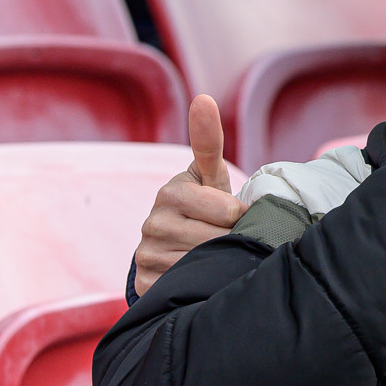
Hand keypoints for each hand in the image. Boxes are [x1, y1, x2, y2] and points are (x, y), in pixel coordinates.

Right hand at [133, 94, 246, 295]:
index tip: (236, 216)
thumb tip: (202, 97)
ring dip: (219, 263)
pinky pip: (188, 287)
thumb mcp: (210, 175)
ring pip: (205, 266)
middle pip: (218, 241)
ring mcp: (146, 256)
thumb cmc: (204, 205)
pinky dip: (201, 284)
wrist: (175, 247)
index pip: (227, 212)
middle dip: (232, 241)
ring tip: (215, 254)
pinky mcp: (146, 286)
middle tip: (228, 238)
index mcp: (170, 193)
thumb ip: (210, 141)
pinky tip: (200, 274)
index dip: (239, 217)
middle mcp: (152, 224)